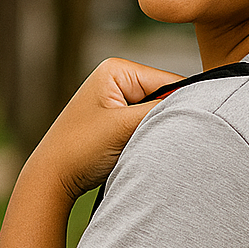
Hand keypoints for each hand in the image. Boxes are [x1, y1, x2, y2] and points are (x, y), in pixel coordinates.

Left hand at [28, 56, 184, 201]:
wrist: (52, 178)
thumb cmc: (81, 149)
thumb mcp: (125, 126)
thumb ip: (161, 110)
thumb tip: (196, 102)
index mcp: (118, 69)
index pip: (170, 81)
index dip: (184, 105)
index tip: (194, 128)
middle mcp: (117, 79)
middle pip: (164, 97)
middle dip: (168, 120)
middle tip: (167, 142)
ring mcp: (116, 100)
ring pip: (156, 115)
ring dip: (158, 132)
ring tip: (149, 148)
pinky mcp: (116, 121)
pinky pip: (145, 127)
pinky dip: (148, 140)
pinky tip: (143, 151)